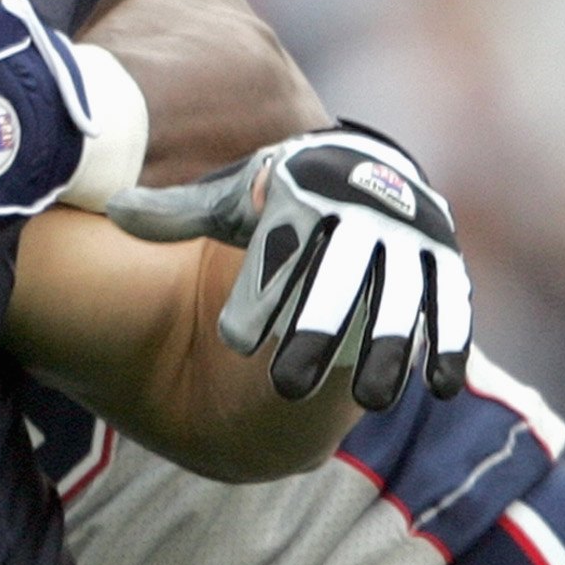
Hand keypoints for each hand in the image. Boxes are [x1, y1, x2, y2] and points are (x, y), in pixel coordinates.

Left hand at [110, 125, 471, 408]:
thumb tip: (115, 212)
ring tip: (371, 400)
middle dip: (318, 327)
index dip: (261, 290)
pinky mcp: (442, 261)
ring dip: (390, 347)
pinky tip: (440, 385)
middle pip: (341, 275)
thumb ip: (178, 214)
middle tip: (287, 386)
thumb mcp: (230, 200)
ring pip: (398, 296)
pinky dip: (449, 340)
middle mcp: (362, 213)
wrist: (362, 164)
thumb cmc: (281, 198)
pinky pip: (449, 302)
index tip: (232, 341)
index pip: (282, 245)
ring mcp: (408, 238)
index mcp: (304, 193)